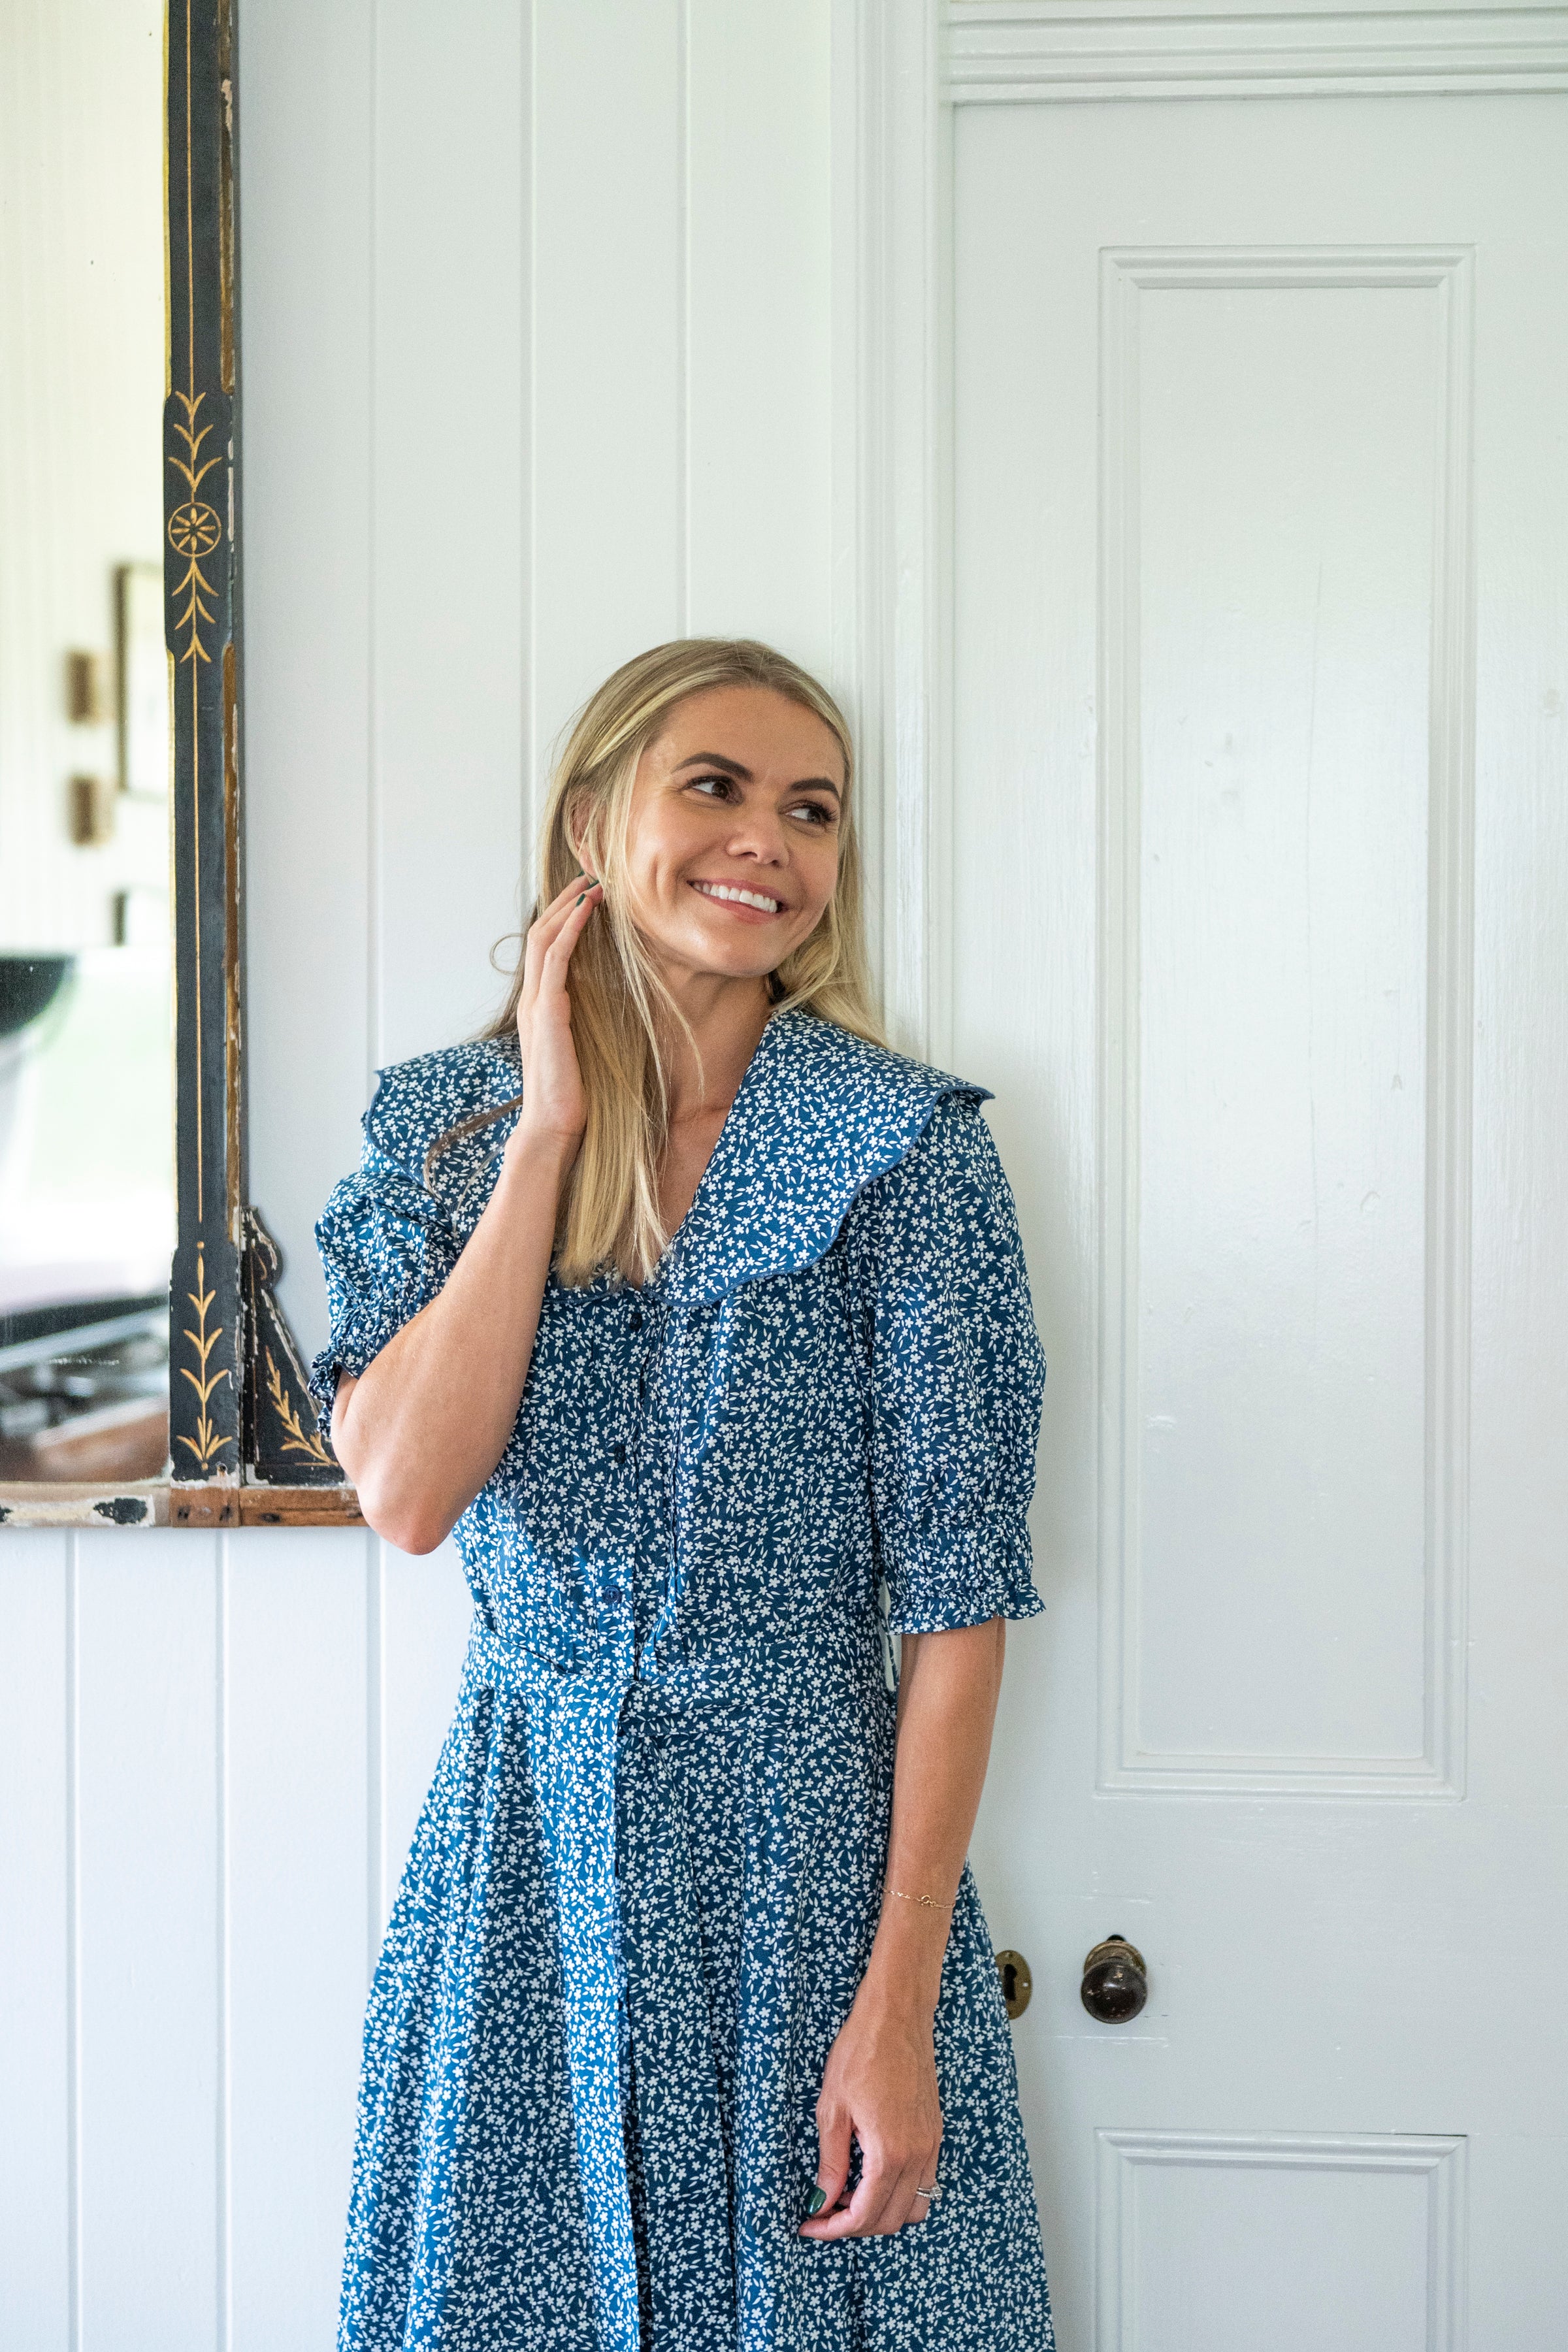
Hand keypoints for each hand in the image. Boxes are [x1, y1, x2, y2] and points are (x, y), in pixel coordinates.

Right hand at [510, 874, 602, 1158]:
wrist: (551, 1125)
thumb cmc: (569, 1095)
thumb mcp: (578, 1050)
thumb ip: (582, 1026)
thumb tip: (604, 1011)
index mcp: (537, 1007)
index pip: (543, 950)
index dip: (562, 919)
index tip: (586, 898)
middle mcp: (531, 999)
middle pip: (539, 933)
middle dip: (564, 902)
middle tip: (589, 877)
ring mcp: (535, 1003)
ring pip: (544, 938)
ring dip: (568, 906)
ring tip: (592, 884)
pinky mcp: (548, 1010)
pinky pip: (556, 958)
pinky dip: (571, 928)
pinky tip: (588, 909)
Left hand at [799, 1987, 942, 2238]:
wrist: (896, 2015)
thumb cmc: (861, 2052)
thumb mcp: (833, 2109)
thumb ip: (831, 2162)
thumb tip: (822, 2201)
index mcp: (889, 2152)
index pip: (863, 2215)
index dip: (833, 2229)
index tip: (809, 2225)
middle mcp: (917, 2155)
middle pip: (890, 2220)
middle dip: (854, 2227)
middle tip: (823, 2213)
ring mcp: (931, 2144)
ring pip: (913, 2207)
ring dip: (881, 2214)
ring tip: (848, 2198)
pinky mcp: (935, 2133)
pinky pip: (925, 2183)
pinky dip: (900, 2194)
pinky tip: (872, 2177)